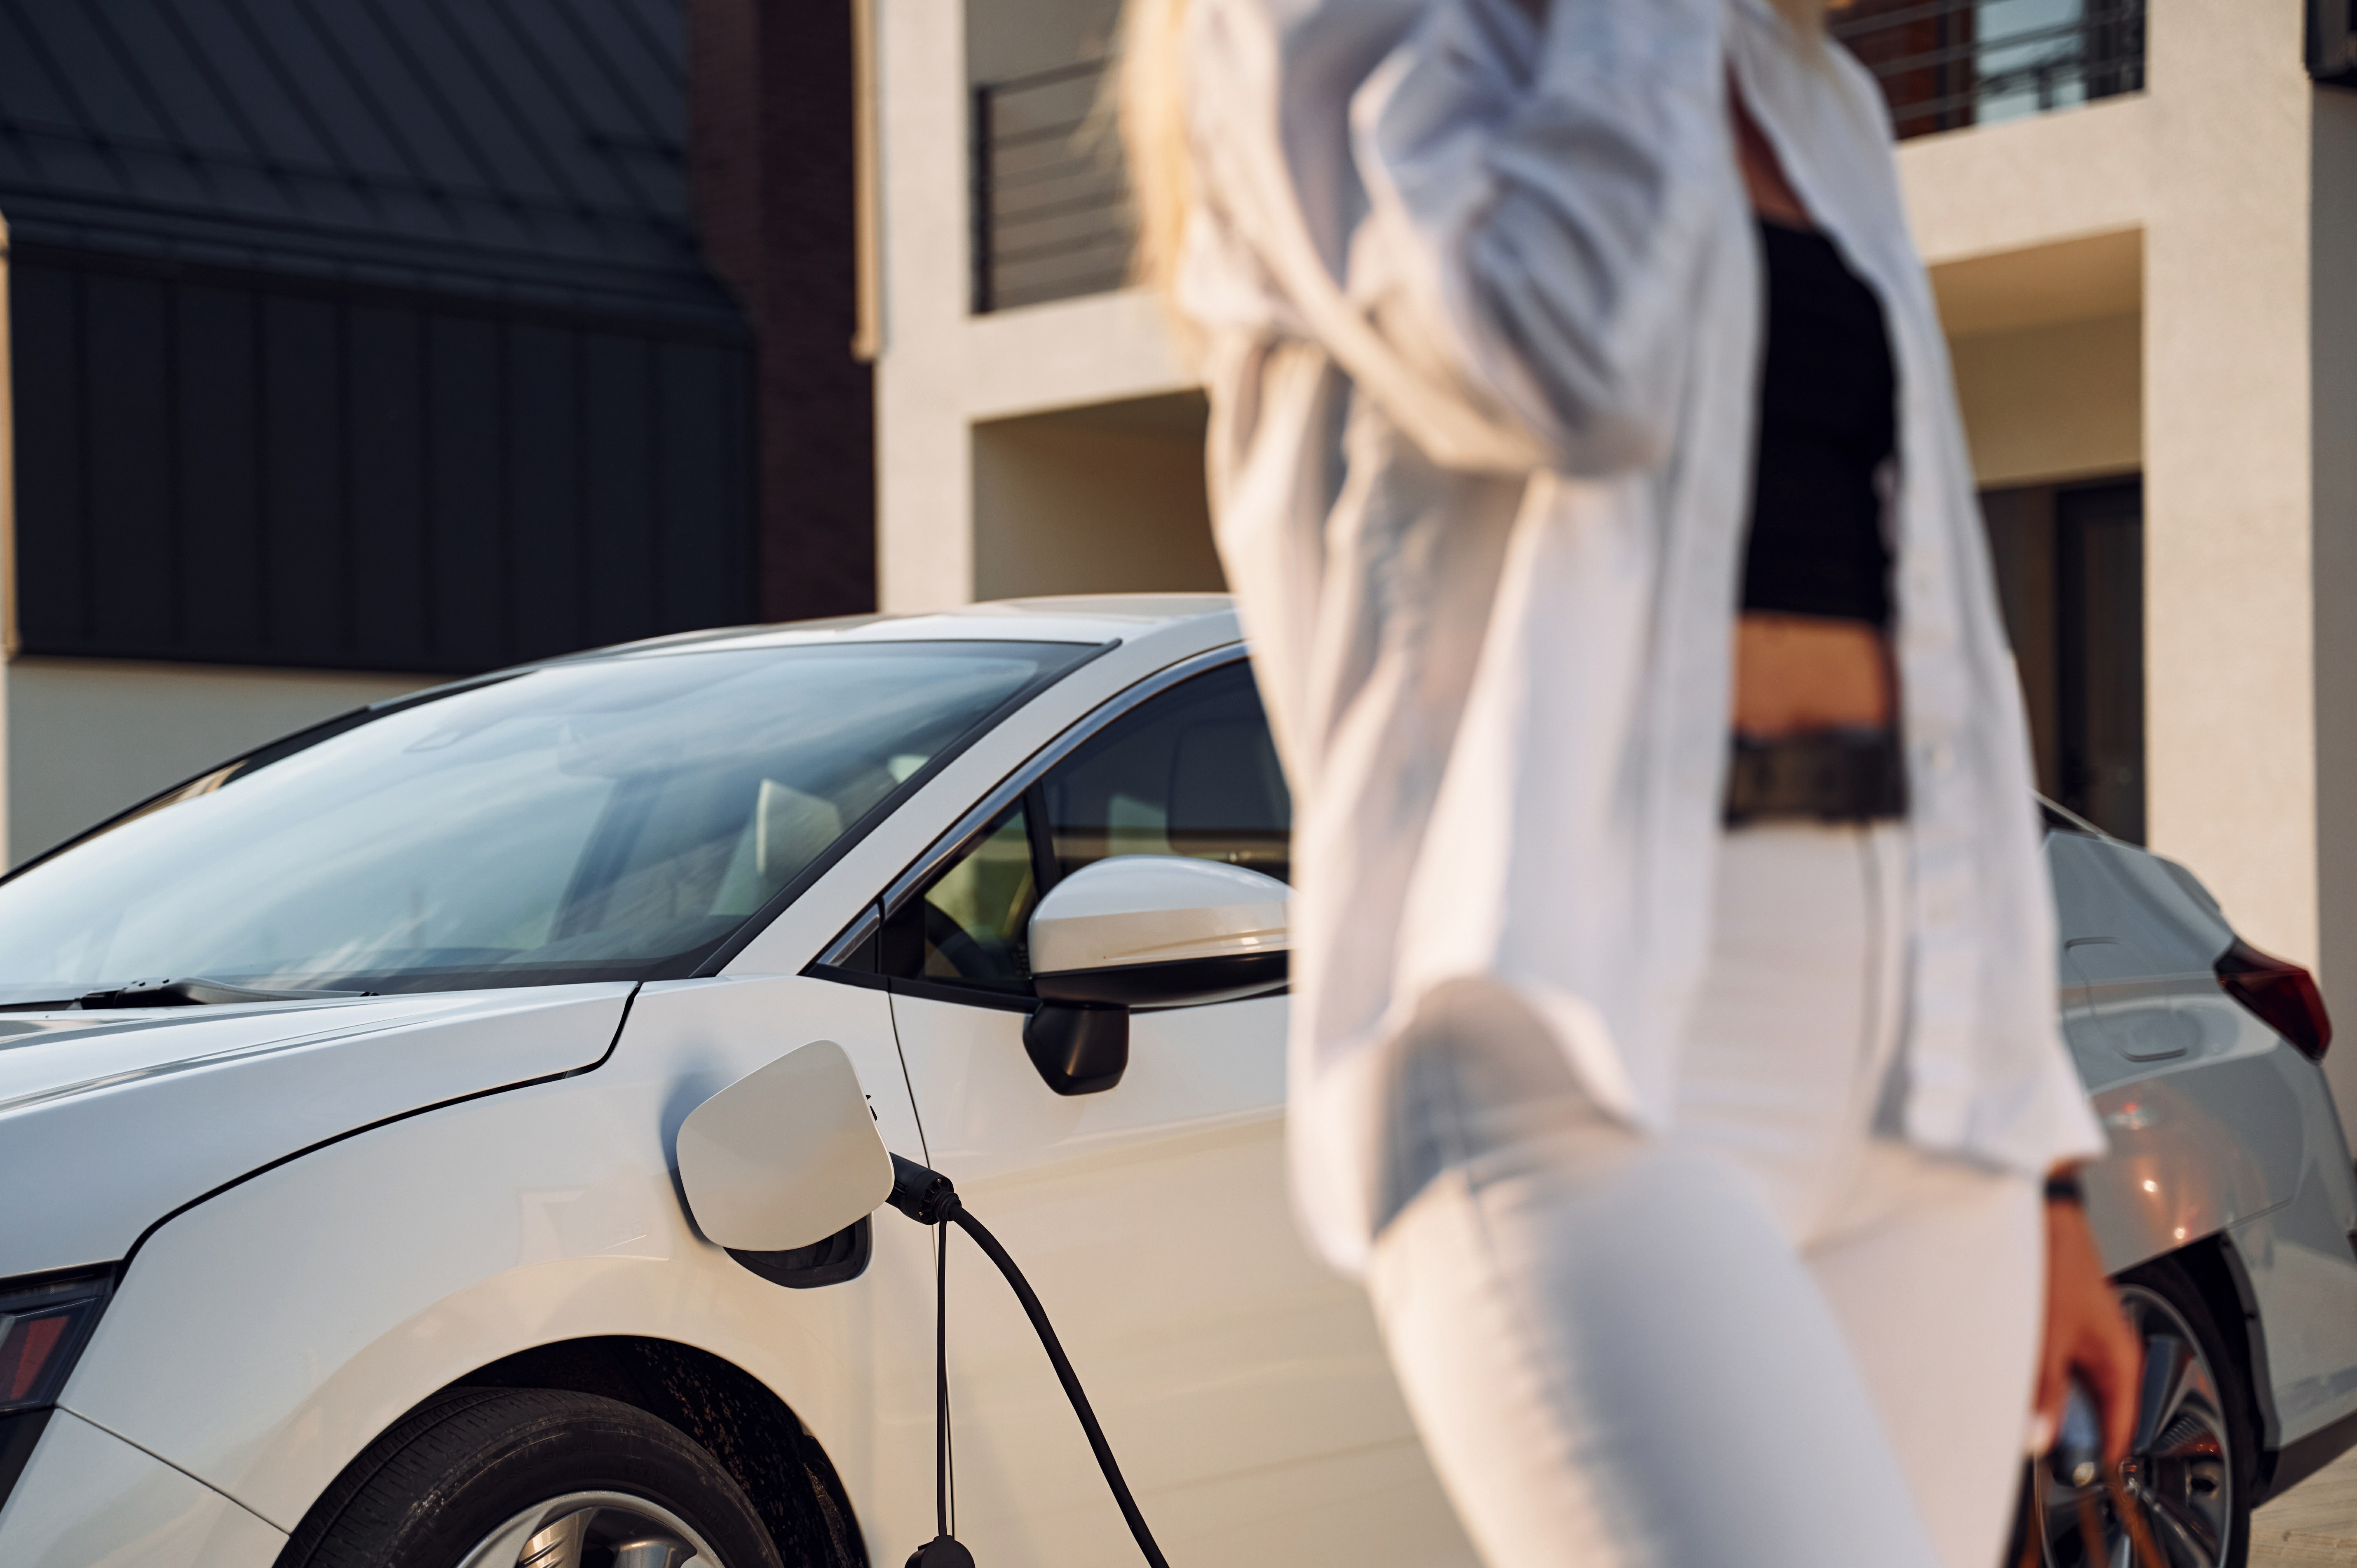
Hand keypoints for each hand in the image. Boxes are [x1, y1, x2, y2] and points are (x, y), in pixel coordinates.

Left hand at [2034, 1178, 2142, 1464]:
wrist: (2042, 1215)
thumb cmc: (2056, 1262)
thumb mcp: (2048, 1337)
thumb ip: (2044, 1391)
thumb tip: (2039, 1436)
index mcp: (2120, 1361)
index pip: (2120, 1430)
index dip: (2096, 1458)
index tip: (2071, 1478)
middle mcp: (2109, 1354)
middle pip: (2094, 1414)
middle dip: (2065, 1432)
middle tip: (2033, 1445)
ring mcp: (2085, 1341)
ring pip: (2069, 1392)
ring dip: (2046, 1403)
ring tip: (2019, 1410)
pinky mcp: (2063, 1328)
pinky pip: (2054, 1369)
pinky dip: (2037, 1380)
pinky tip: (2013, 1379)